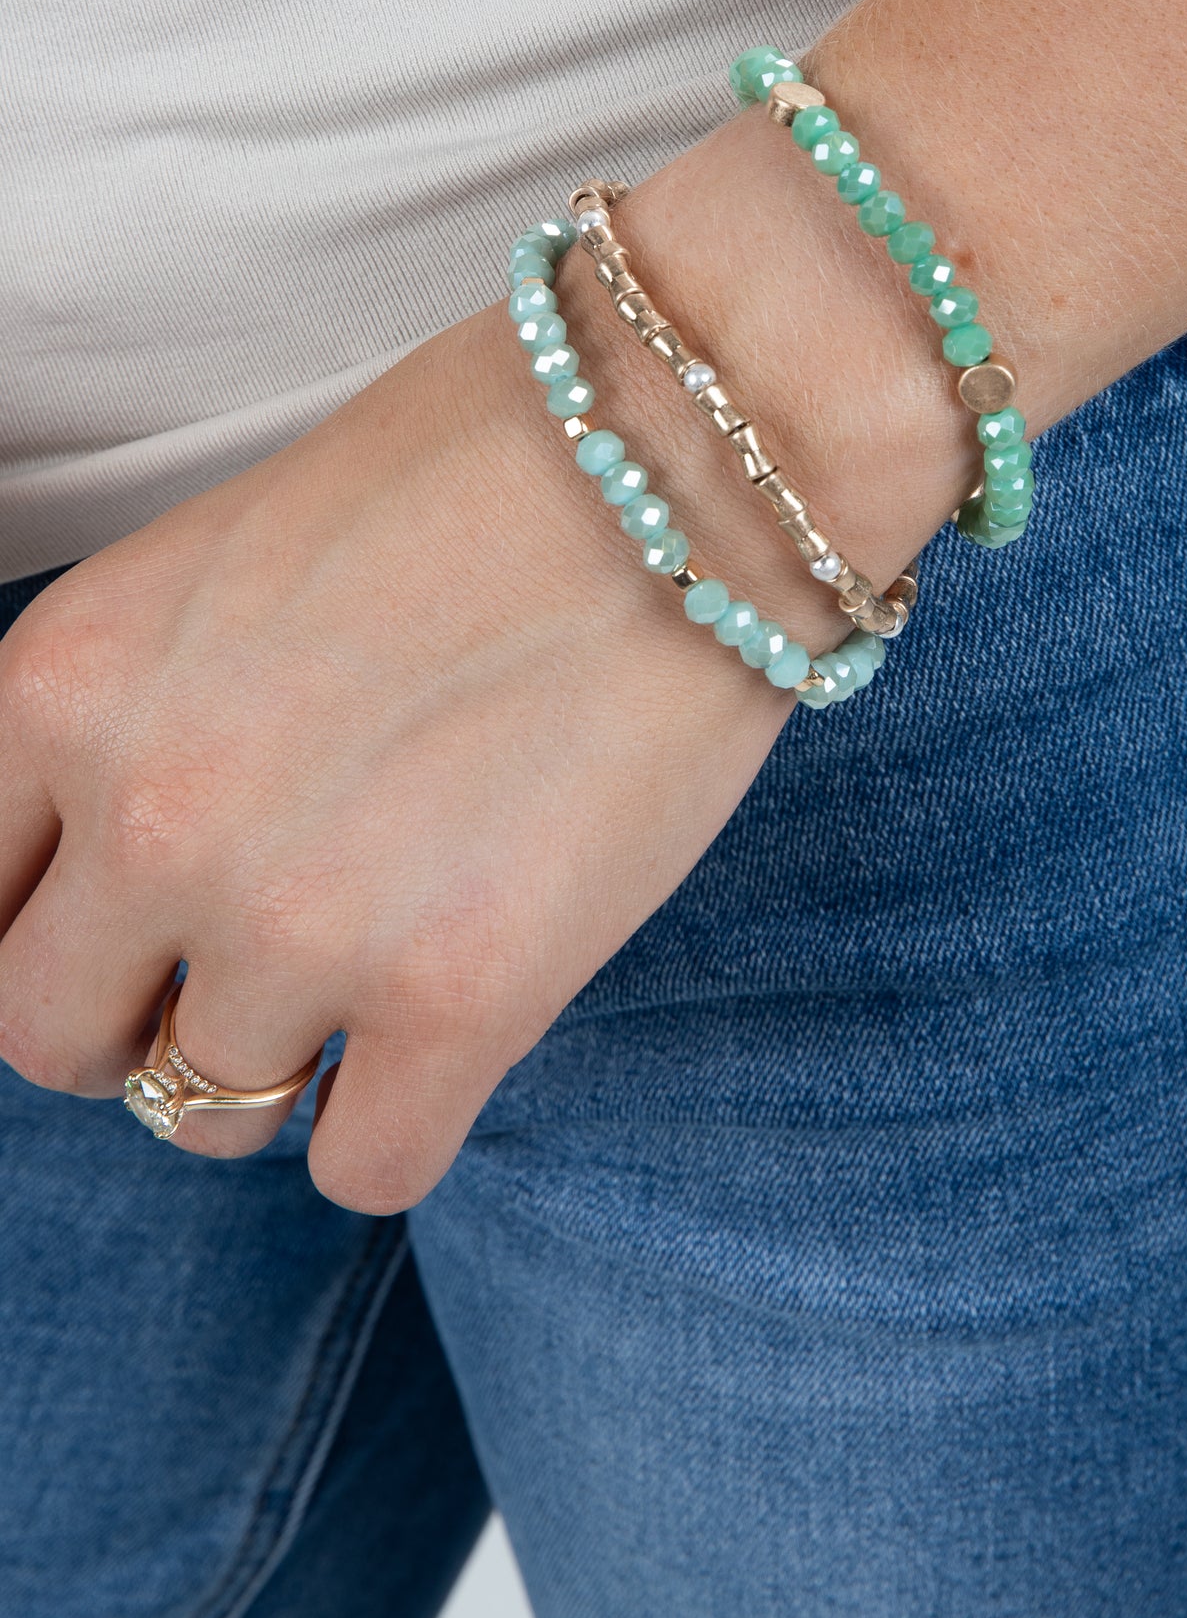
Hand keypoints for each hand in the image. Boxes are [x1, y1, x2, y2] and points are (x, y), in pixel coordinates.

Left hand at [0, 117, 951, 1211]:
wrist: (692, 444)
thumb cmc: (481, 462)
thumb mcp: (222, 565)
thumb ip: (136, 721)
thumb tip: (123, 872)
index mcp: (69, 680)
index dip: (57, 926)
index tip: (130, 928)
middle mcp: (150, 817)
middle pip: (55, 1038)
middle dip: (146, 1018)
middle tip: (258, 958)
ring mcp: (299, 922)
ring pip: (206, 1119)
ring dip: (284, 1068)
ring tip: (385, 963)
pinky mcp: (462, 996)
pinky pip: (362, 1172)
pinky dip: (393, 1127)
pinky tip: (450, 1030)